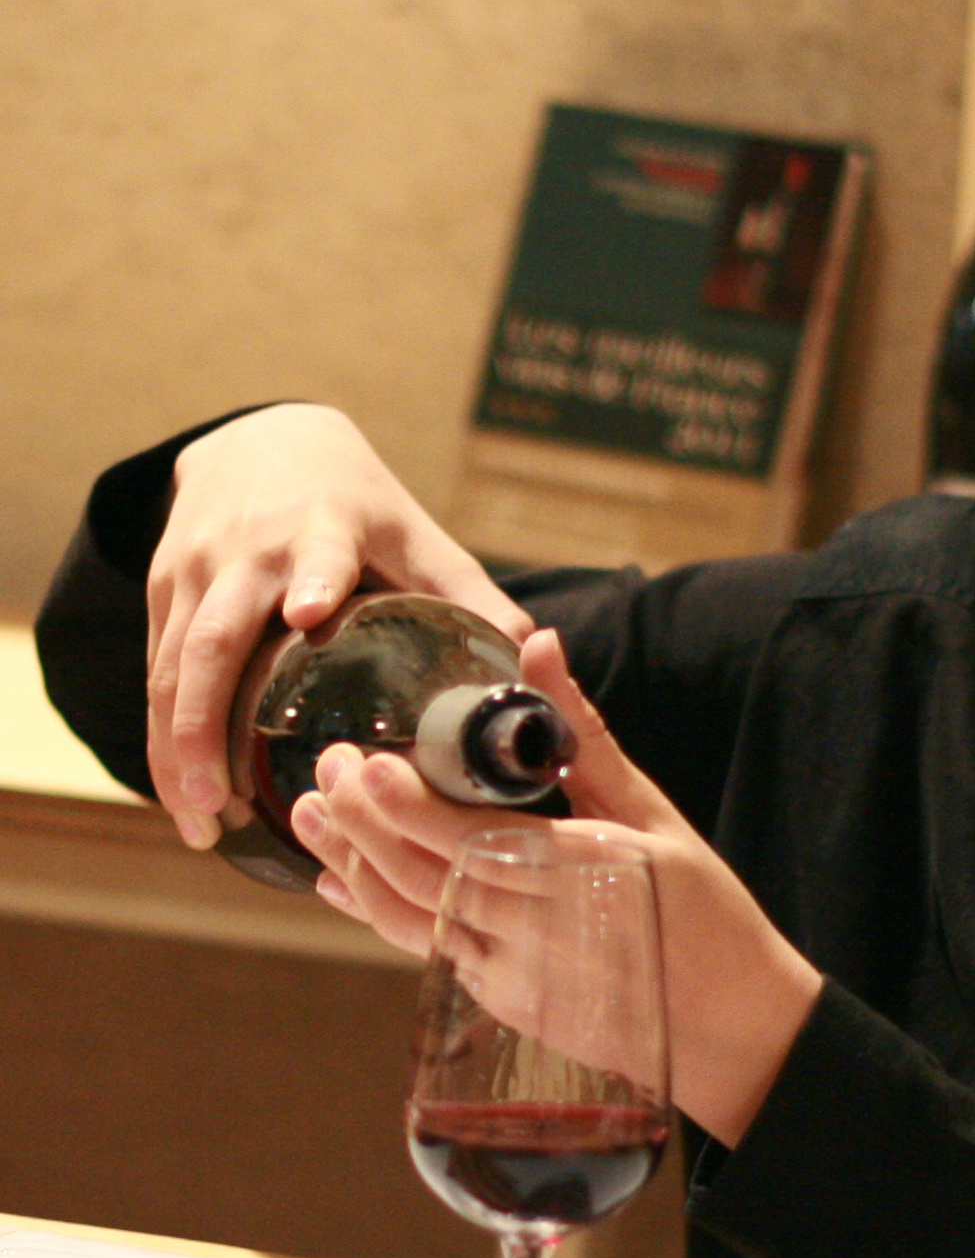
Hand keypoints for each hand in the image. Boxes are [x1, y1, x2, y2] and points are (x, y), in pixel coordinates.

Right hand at [147, 407, 531, 849]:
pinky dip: (162, 735)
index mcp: (326, 527)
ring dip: (175, 747)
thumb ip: (473, 600)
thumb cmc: (357, 503)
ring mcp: (196, 569)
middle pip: (217, 638)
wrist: (263, 436)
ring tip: (199, 821)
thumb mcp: (418, 536)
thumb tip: (536, 671)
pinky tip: (183, 794)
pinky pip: (154, 668)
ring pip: (173, 665)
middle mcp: (249, 549)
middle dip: (206, 724)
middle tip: (217, 802)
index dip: (317, 577)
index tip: (310, 613)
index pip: (321, 552)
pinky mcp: (164, 588)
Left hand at [291, 630, 822, 1146]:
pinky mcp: (502, 1003)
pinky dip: (376, 912)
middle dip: (361, 825)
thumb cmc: (703, 910)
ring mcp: (514, 977)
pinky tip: (340, 880)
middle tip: (322, 768)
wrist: (731, 1028)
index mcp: (584, 875)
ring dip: (350, 867)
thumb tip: (536, 645)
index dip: (407, 810)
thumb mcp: (653, 812)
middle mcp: (538, 932)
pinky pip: (425, 950)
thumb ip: (581, 732)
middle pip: (422, 879)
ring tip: (309, 814)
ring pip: (409, 920)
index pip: (472, 842)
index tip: (361, 765)